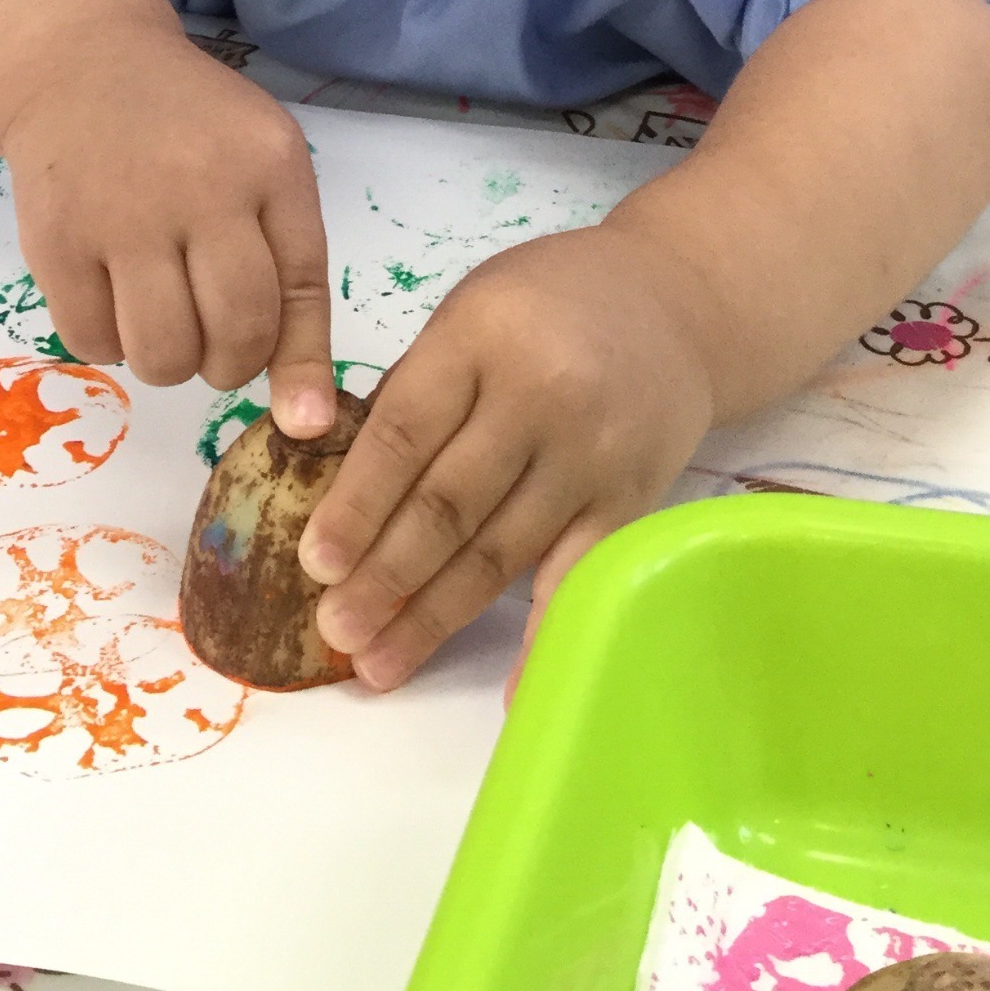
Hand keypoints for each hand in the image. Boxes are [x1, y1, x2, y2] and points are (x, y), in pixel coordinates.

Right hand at [0, 21, 336, 435]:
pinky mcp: (56, 239)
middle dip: (228, 365)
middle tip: (212, 343)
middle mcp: (201, 188)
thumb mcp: (264, 170)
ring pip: (163, 354)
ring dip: (167, 361)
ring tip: (160, 315)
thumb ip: (291, 277)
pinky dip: (107, 343)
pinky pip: (92, 343)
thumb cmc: (190, 129)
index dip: (301, 365)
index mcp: (269, 167)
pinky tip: (110, 295)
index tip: (302, 420)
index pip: (299, 290)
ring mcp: (122, 214)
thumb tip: (308, 421)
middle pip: (234, 334)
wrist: (80, 65)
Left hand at [299, 213, 715, 690]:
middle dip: (384, 575)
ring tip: (379, 663)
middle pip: (450, 502)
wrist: (675, 302)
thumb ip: (417, 390)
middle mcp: (542, 396)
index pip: (405, 432)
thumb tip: (342, 490)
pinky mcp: (632, 497)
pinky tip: (504, 688)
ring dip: (434, 615)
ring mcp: (593, 454)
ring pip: (500, 549)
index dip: (358, 503)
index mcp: (482, 337)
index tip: (314, 562)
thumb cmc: (549, 302)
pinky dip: (541, 637)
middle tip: (334, 630)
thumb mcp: (471, 312)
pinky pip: (576, 576)